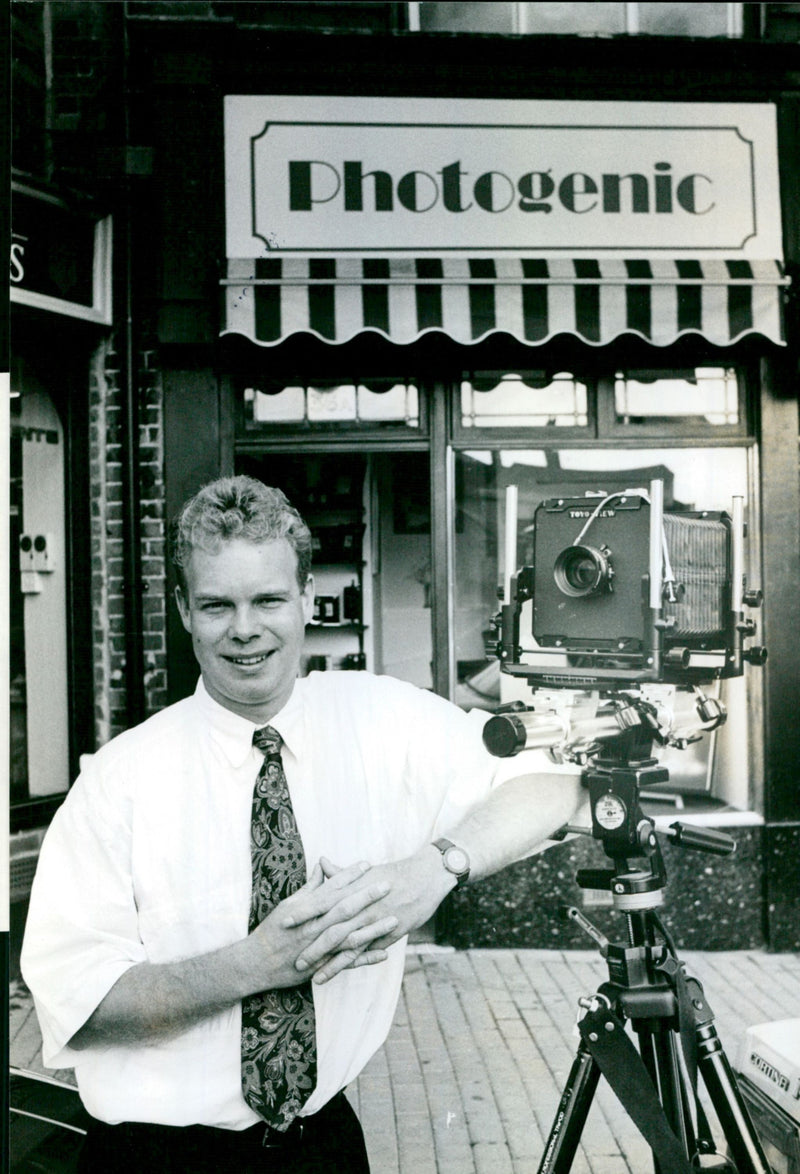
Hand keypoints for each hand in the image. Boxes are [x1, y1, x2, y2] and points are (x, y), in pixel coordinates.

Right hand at [247, 860, 398, 989]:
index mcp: (307, 910)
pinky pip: (347, 963)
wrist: (256, 963)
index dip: (350, 876)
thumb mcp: (289, 905)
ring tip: (394, 919)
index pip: (332, 888)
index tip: (368, 865)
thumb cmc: (272, 931)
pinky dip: (366, 959)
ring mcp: (319, 948)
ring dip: (373, 928)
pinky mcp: (321, 966)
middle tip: (388, 884)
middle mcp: (314, 927)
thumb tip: (322, 866)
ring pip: (350, 936)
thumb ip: (310, 888)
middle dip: (367, 896)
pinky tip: (384, 953)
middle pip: (344, 909)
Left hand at [296, 848, 452, 984]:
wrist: (427, 876)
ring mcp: (375, 922)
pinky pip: (366, 952)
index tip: (284, 922)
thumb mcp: (366, 872)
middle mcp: (362, 907)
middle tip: (293, 961)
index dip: (303, 912)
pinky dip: (352, 964)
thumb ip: (341, 873)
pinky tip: (340, 973)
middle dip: (312, 945)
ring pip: (348, 946)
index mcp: (354, 889)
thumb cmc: (394, 872)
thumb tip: (321, 862)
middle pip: (332, 928)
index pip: (323, 901)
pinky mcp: (388, 934)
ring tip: (311, 975)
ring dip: (329, 962)